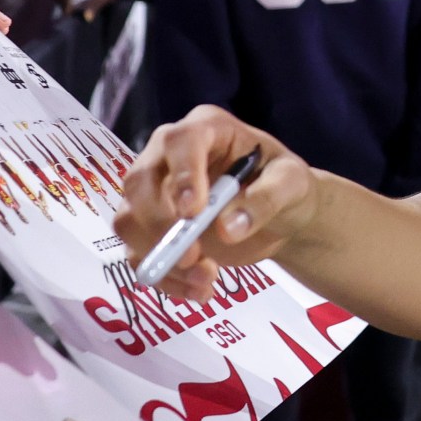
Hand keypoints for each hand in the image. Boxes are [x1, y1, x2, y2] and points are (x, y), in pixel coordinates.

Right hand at [114, 104, 318, 300]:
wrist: (281, 214)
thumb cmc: (284, 184)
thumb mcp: (292, 184)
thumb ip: (266, 199)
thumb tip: (228, 228)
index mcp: (205, 129)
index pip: (180, 141)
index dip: (181, 174)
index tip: (193, 212)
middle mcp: (168, 156)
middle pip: (138, 182)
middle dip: (159, 224)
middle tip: (193, 257)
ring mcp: (153, 193)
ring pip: (129, 221)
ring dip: (160, 256)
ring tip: (206, 279)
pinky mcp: (151, 228)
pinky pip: (138, 254)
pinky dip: (164, 279)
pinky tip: (198, 291)